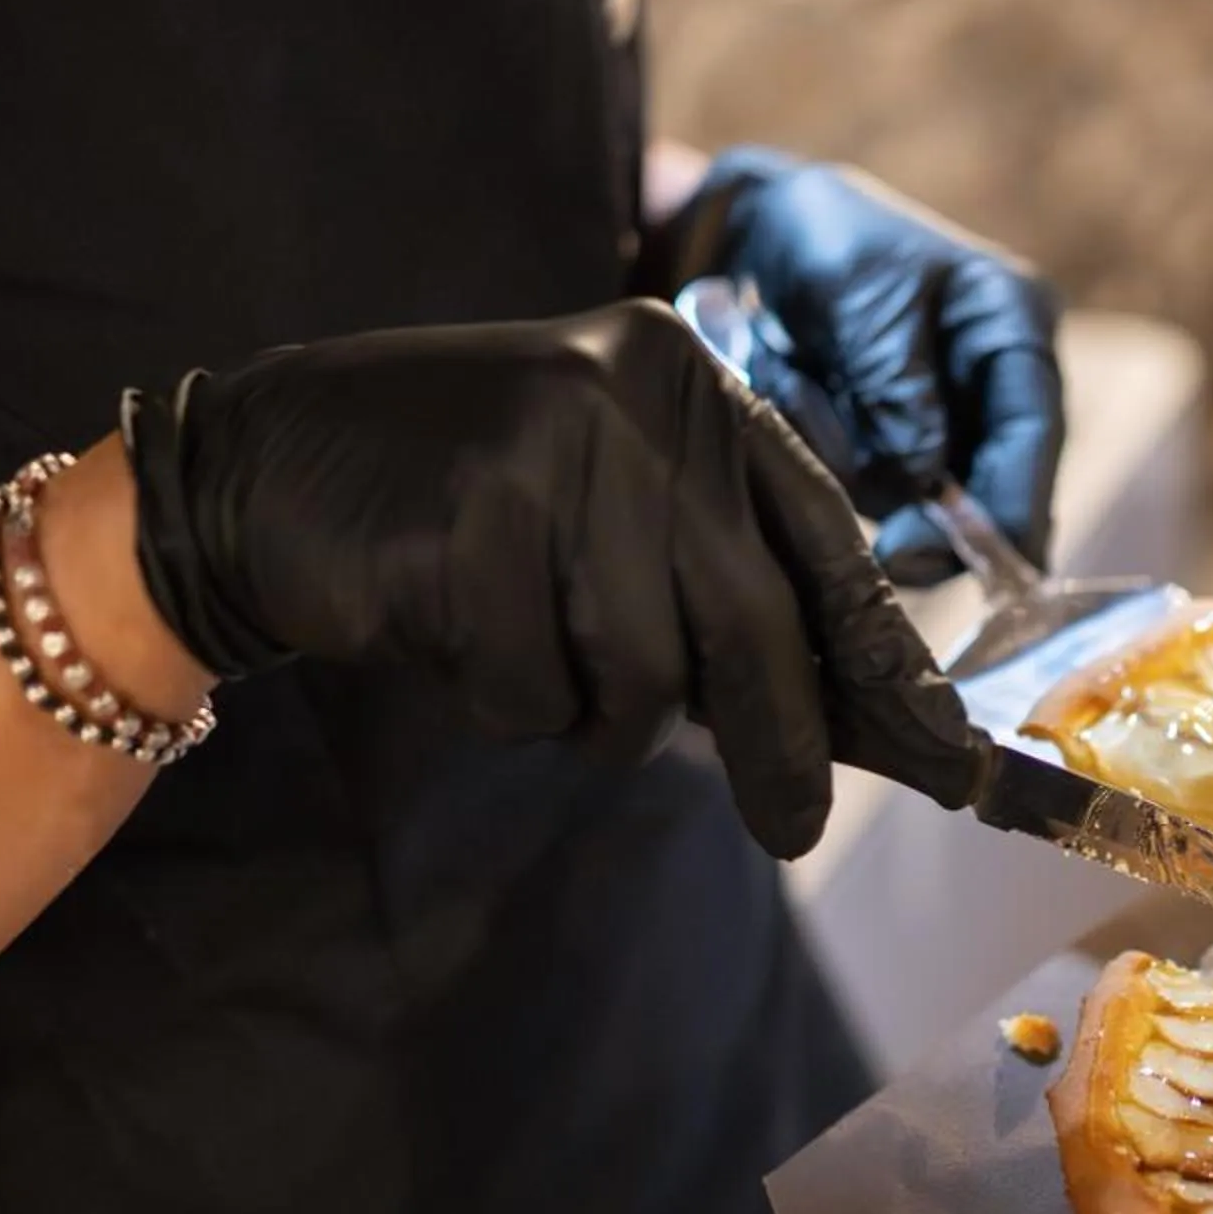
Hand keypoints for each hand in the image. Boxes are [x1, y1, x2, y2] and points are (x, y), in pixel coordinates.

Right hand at [121, 300, 983, 858]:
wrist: (264, 469)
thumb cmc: (466, 507)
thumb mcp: (610, 501)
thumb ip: (718, 577)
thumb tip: (855, 715)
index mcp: (691, 381)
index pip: (825, 541)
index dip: (882, 663)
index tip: (948, 756)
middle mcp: (637, 398)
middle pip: (754, 623)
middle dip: (779, 746)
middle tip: (792, 832)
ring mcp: (551, 449)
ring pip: (641, 673)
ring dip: (592, 715)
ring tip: (526, 660)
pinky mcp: (469, 520)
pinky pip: (534, 689)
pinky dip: (502, 700)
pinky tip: (451, 634)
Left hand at [666, 150, 1064, 583]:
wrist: (766, 227)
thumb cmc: (827, 240)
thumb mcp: (864, 302)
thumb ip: (900, 394)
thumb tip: (927, 487)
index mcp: (1013, 326)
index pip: (1035, 434)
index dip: (1014, 508)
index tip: (975, 560)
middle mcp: (995, 384)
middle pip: (996, 489)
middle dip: (935, 518)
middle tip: (888, 551)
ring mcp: (950, 421)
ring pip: (925, 499)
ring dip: (855, 465)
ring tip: (795, 378)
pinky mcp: (904, 445)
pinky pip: (876, 489)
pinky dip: (829, 456)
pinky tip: (797, 389)